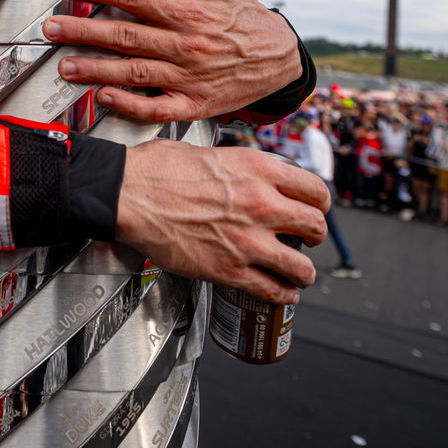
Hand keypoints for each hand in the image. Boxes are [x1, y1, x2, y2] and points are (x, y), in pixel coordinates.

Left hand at [40, 0, 300, 121]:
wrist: (278, 58)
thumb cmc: (243, 15)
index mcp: (185, 12)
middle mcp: (182, 45)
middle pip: (124, 36)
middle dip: (84, 31)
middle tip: (51, 28)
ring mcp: (186, 77)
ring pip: (133, 73)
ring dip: (96, 70)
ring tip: (65, 66)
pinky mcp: (192, 104)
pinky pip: (156, 108)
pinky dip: (130, 105)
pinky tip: (105, 99)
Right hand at [115, 140, 329, 302]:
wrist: (128, 193)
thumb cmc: (157, 170)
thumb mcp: (211, 153)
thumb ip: (240, 169)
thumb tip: (248, 177)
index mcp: (258, 170)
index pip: (315, 190)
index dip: (319, 204)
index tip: (314, 210)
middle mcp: (261, 204)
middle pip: (316, 227)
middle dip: (315, 237)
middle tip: (307, 240)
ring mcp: (248, 240)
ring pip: (303, 266)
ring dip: (304, 272)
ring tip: (299, 273)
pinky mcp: (229, 269)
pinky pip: (273, 289)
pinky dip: (283, 294)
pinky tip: (282, 292)